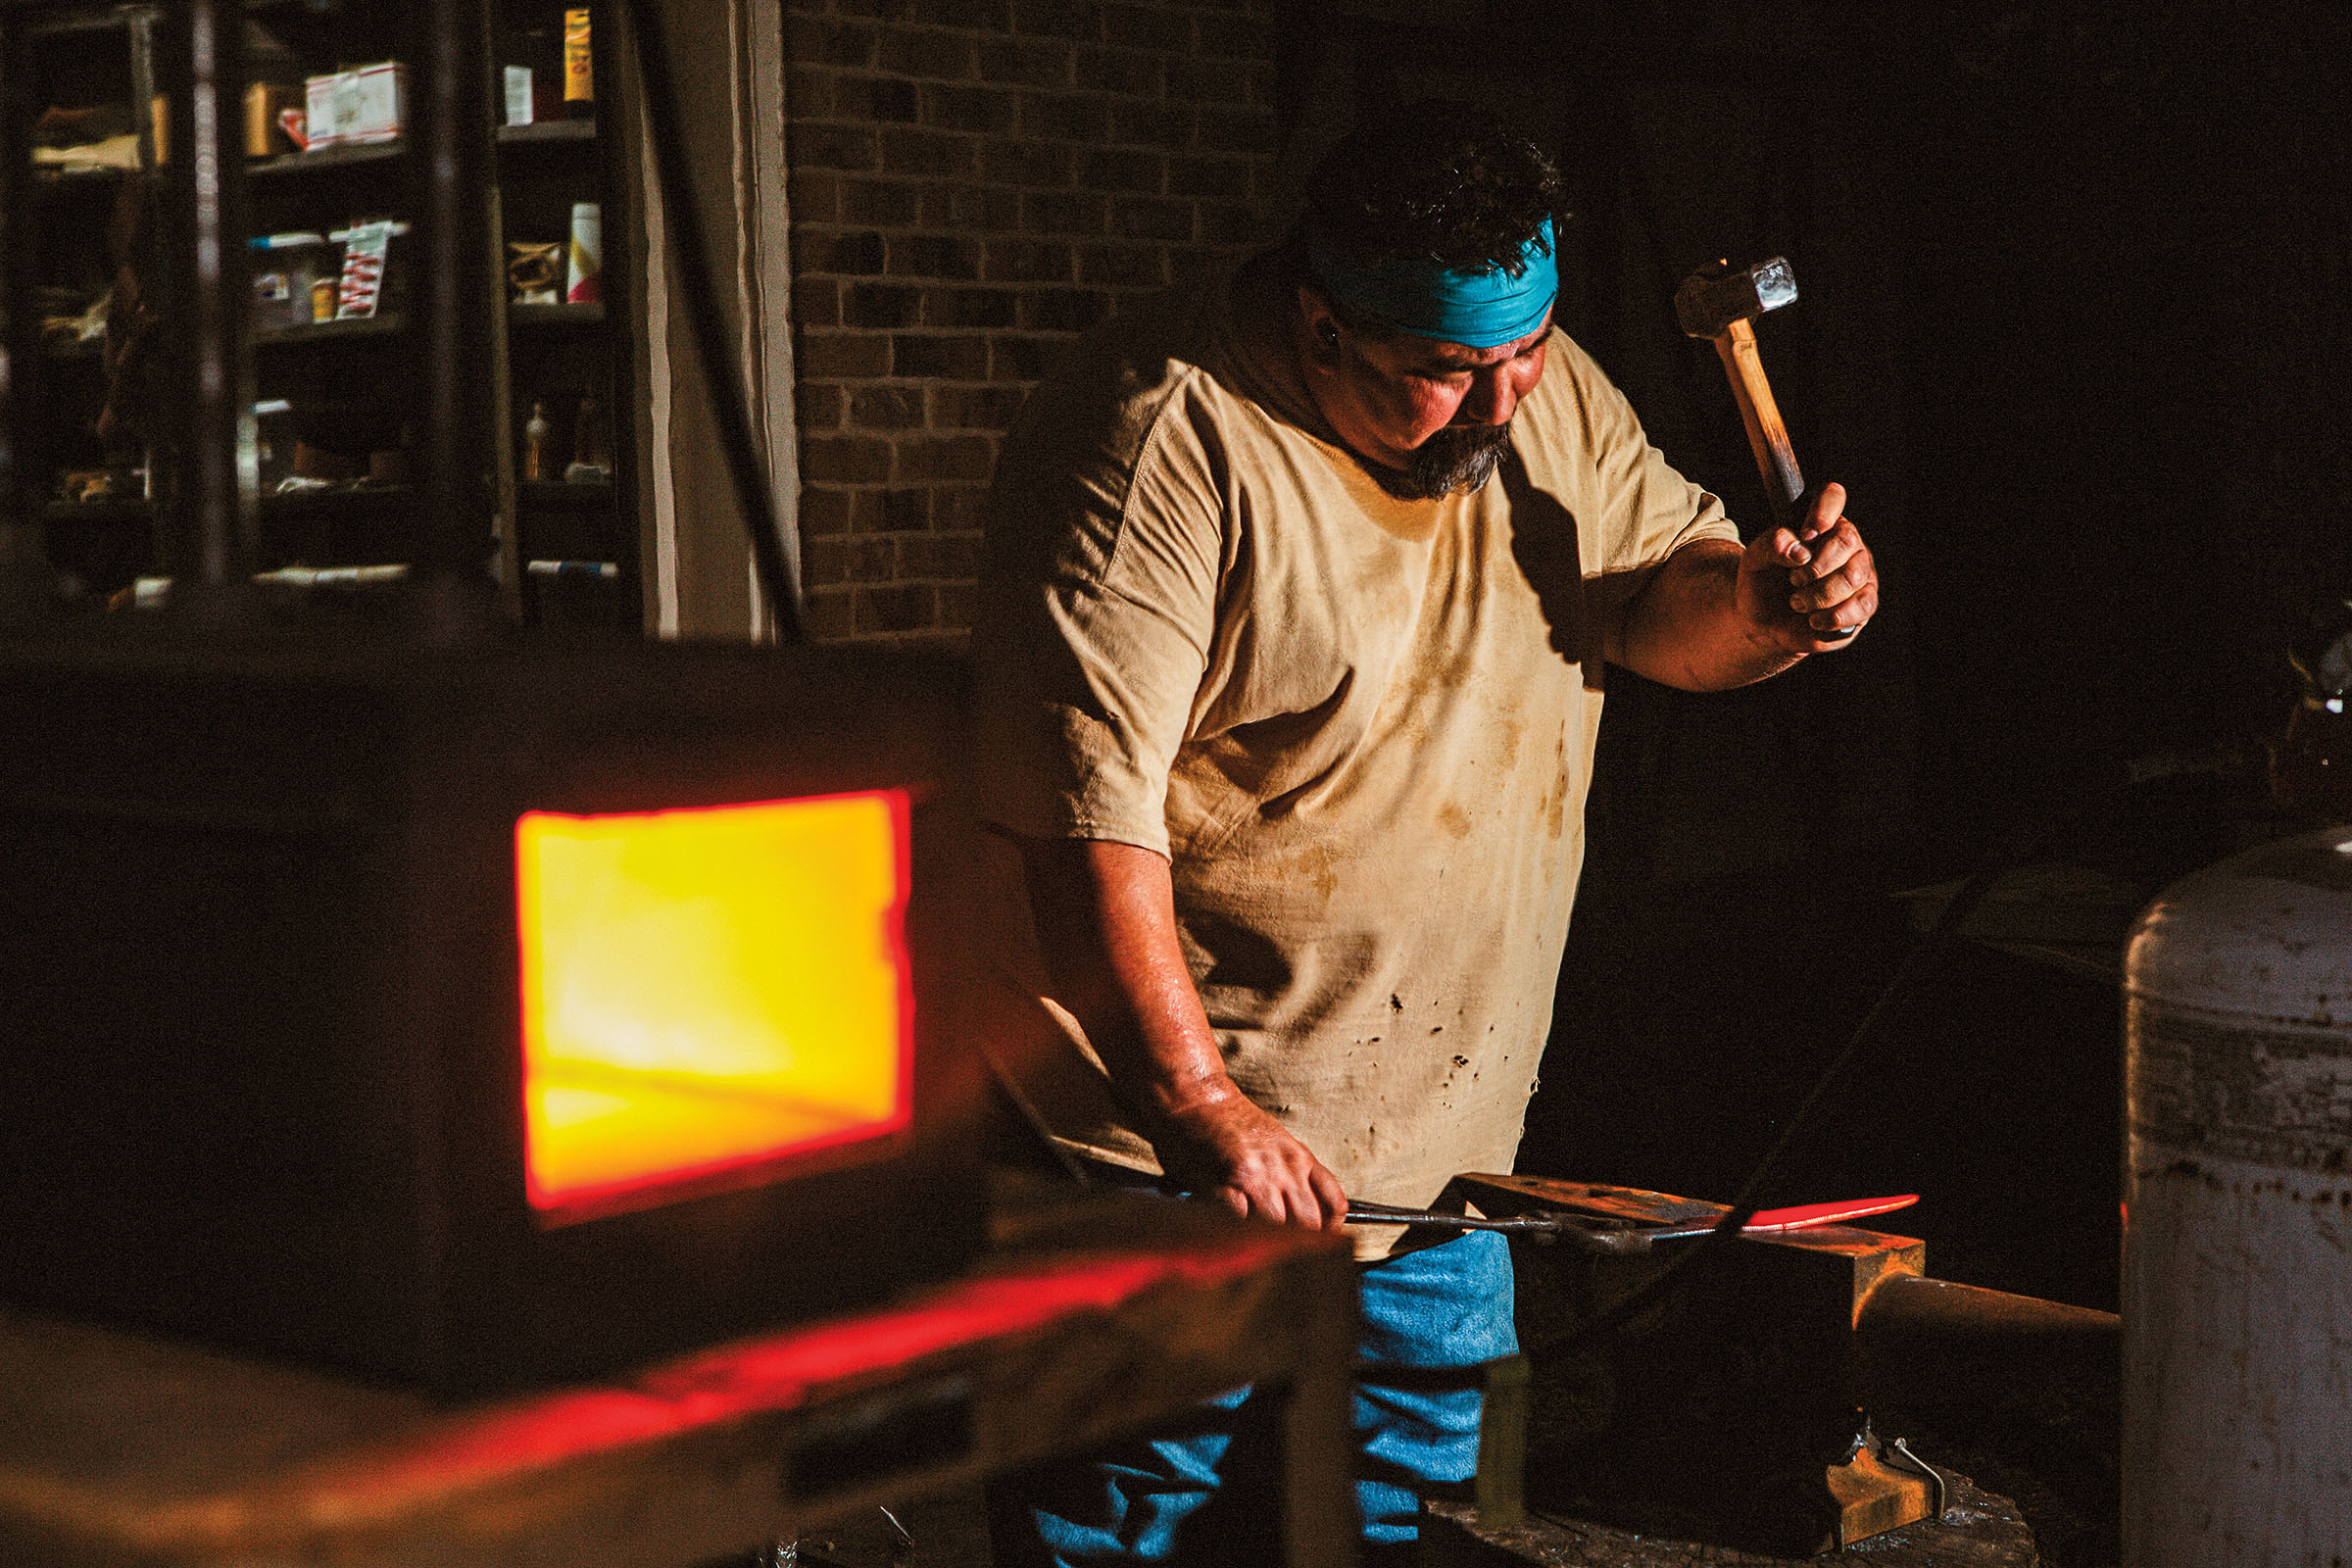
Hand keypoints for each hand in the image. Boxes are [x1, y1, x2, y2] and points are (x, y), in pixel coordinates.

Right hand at [1154, 1081, 1348, 1231]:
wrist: (1195, 1097)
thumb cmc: (1229, 1121)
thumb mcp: (1276, 1140)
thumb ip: (1292, 1174)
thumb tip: (1304, 1215)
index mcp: (1299, 1157)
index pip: (1334, 1206)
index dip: (1329, 1232)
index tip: (1317, 1243)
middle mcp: (1283, 1168)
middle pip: (1308, 1225)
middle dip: (1295, 1243)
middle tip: (1278, 1250)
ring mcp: (1255, 1177)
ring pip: (1277, 1229)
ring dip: (1263, 1242)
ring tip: (1250, 1244)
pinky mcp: (1223, 1184)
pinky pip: (1239, 1224)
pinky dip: (1235, 1235)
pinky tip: (1229, 1234)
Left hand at [1735, 481, 1876, 652]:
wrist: (1765, 621)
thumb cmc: (1763, 582)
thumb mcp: (1754, 560)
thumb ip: (1771, 545)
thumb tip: (1800, 550)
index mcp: (1818, 520)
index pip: (1832, 495)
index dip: (1823, 511)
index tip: (1807, 534)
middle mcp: (1846, 541)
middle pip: (1847, 540)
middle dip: (1814, 567)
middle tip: (1793, 581)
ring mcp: (1860, 571)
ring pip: (1853, 576)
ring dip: (1818, 595)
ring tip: (1797, 603)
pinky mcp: (1865, 602)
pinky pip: (1862, 605)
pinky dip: (1832, 617)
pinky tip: (1814, 620)